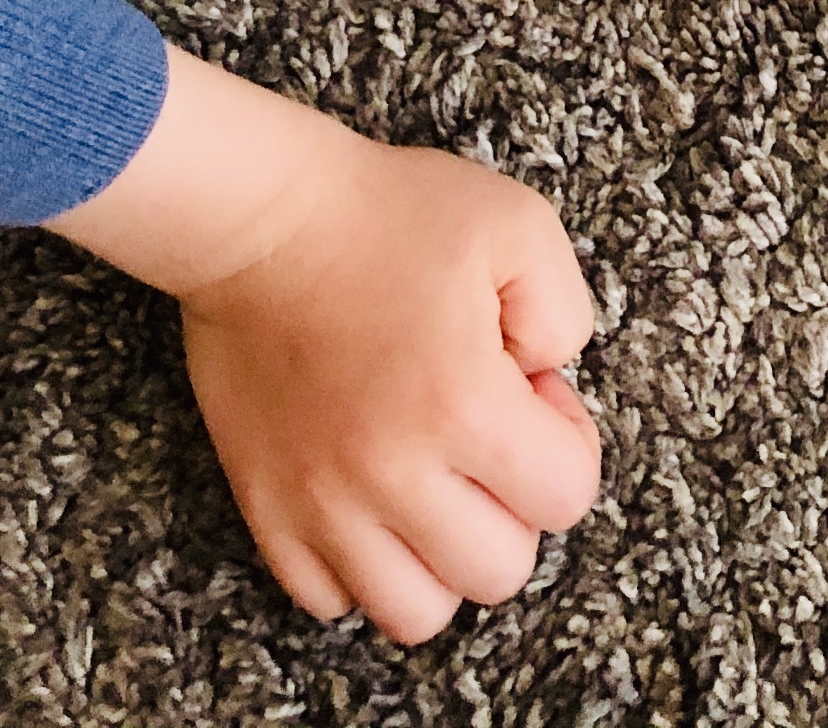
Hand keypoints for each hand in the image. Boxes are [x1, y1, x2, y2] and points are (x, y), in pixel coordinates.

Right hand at [52, 53, 601, 641]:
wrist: (259, 218)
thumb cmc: (386, 214)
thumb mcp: (517, 225)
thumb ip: (567, 312)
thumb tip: (549, 380)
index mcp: (464, 406)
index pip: (567, 499)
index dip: (568, 442)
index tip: (529, 391)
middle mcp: (393, 474)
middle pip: (497, 573)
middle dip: (513, 508)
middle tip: (482, 436)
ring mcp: (322, 502)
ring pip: (414, 612)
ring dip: (440, 559)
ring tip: (433, 486)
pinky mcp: (266, 507)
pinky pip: (328, 601)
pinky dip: (359, 569)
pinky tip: (370, 502)